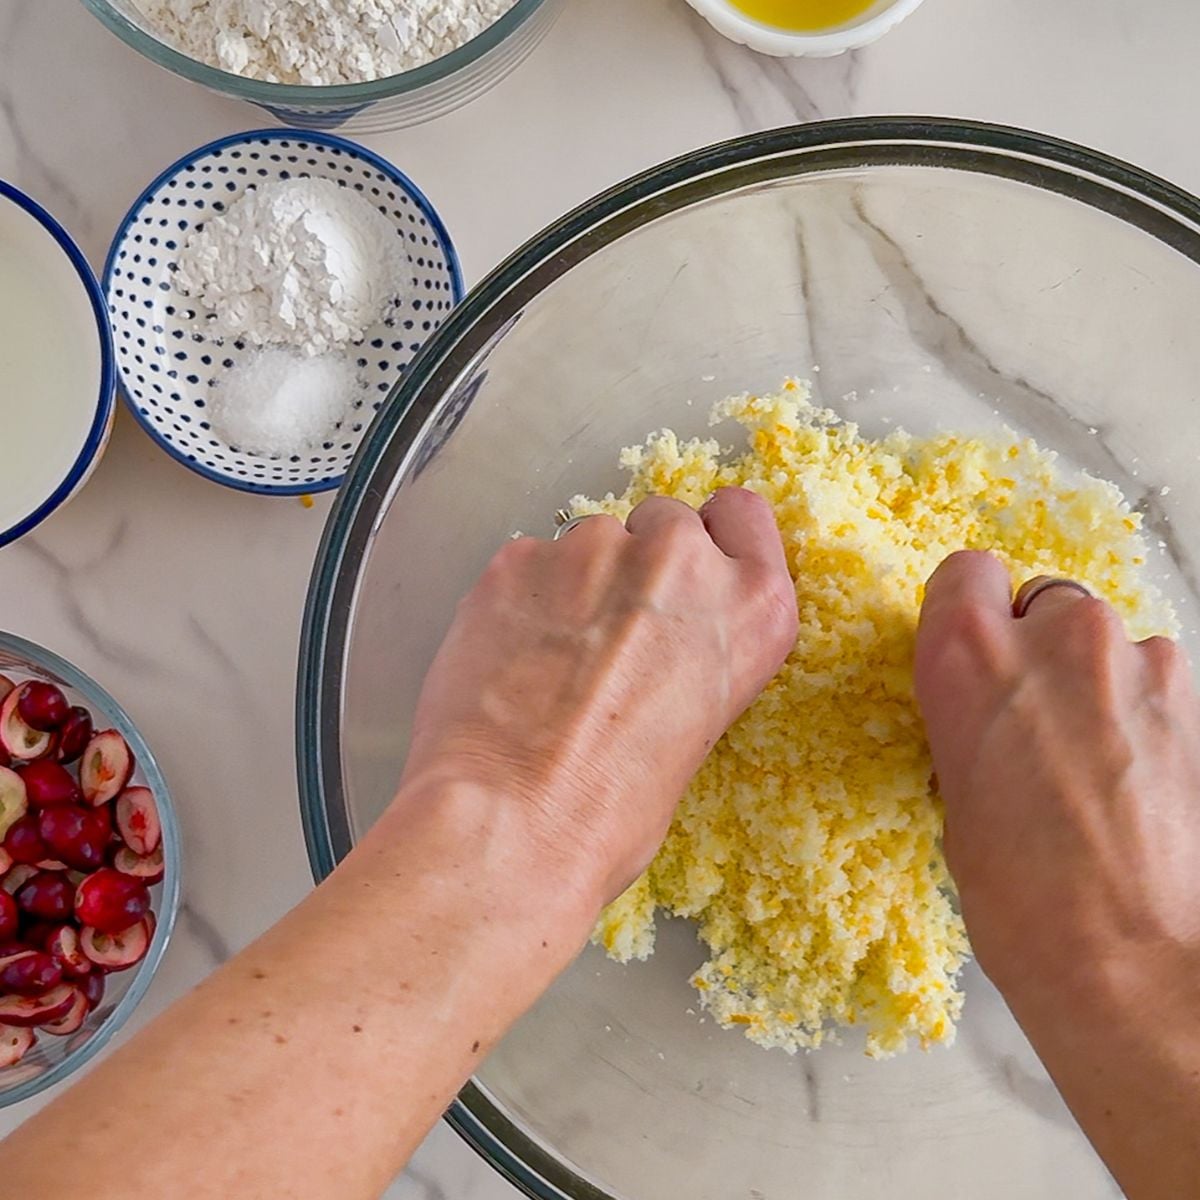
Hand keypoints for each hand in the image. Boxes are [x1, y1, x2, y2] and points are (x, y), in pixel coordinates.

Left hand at [401, 489, 797, 906]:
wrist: (511, 821)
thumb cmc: (612, 810)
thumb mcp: (698, 731)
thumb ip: (690, 656)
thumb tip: (648, 647)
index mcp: (752, 607)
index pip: (742, 514)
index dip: (708, 539)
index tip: (685, 568)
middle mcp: (681, 560)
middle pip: (662, 523)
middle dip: (635, 567)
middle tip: (607, 635)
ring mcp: (595, 549)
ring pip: (587, 542)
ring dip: (572, 584)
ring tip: (547, 662)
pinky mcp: (519, 556)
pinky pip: (526, 562)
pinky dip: (517, 599)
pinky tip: (505, 659)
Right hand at [915, 550, 1199, 1198]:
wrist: (1126, 959)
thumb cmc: (1017, 895)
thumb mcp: (955, 793)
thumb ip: (972, 721)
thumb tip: (993, 711)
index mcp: (967, 657)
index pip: (965, 571)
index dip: (968, 608)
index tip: (973, 648)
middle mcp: (1053, 637)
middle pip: (1046, 601)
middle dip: (1039, 647)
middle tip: (1035, 718)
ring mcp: (1134, 662)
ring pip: (1108, 640)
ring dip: (1096, 678)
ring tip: (1092, 757)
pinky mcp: (1193, 698)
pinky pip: (1157, 678)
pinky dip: (1144, 710)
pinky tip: (1137, 772)